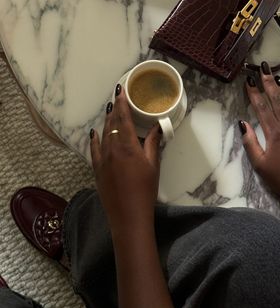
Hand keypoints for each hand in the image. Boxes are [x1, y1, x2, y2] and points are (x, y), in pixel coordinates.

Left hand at [90, 85, 160, 233]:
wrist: (128, 216)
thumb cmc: (145, 191)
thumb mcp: (153, 166)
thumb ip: (153, 144)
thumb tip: (157, 127)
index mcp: (128, 146)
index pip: (124, 118)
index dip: (122, 103)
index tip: (121, 91)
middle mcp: (112, 149)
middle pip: (112, 123)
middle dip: (114, 108)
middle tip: (116, 96)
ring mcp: (102, 159)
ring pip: (103, 134)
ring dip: (107, 121)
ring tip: (110, 110)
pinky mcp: (96, 170)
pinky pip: (94, 149)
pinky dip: (95, 139)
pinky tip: (95, 132)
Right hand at [241, 62, 279, 198]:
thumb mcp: (260, 165)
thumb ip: (250, 143)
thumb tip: (242, 124)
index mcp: (274, 133)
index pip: (261, 107)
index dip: (254, 92)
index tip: (248, 80)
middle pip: (277, 100)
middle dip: (269, 83)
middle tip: (263, 69)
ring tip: (278, 77)